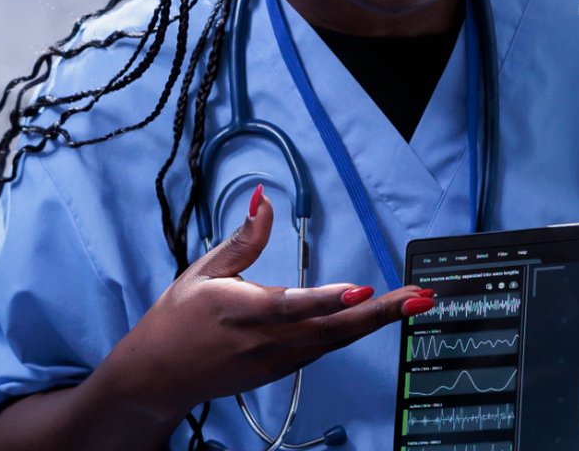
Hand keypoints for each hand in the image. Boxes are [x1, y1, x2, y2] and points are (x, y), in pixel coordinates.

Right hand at [106, 188, 432, 423]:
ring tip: (411, 303)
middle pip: (332, 329)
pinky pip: (326, 348)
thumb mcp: (205, 271)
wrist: (158, 376)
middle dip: (380, 313)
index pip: (292, 305)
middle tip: (419, 297)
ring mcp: (279, 361)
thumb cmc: (178, 318)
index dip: (328, 299)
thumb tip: (266, 201)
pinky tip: (374, 317)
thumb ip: (243, 238)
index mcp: (244, 312)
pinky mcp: (282, 369)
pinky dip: (354, 332)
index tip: (361, 289)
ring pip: (336, 341)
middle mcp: (268, 341)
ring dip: (376, 322)